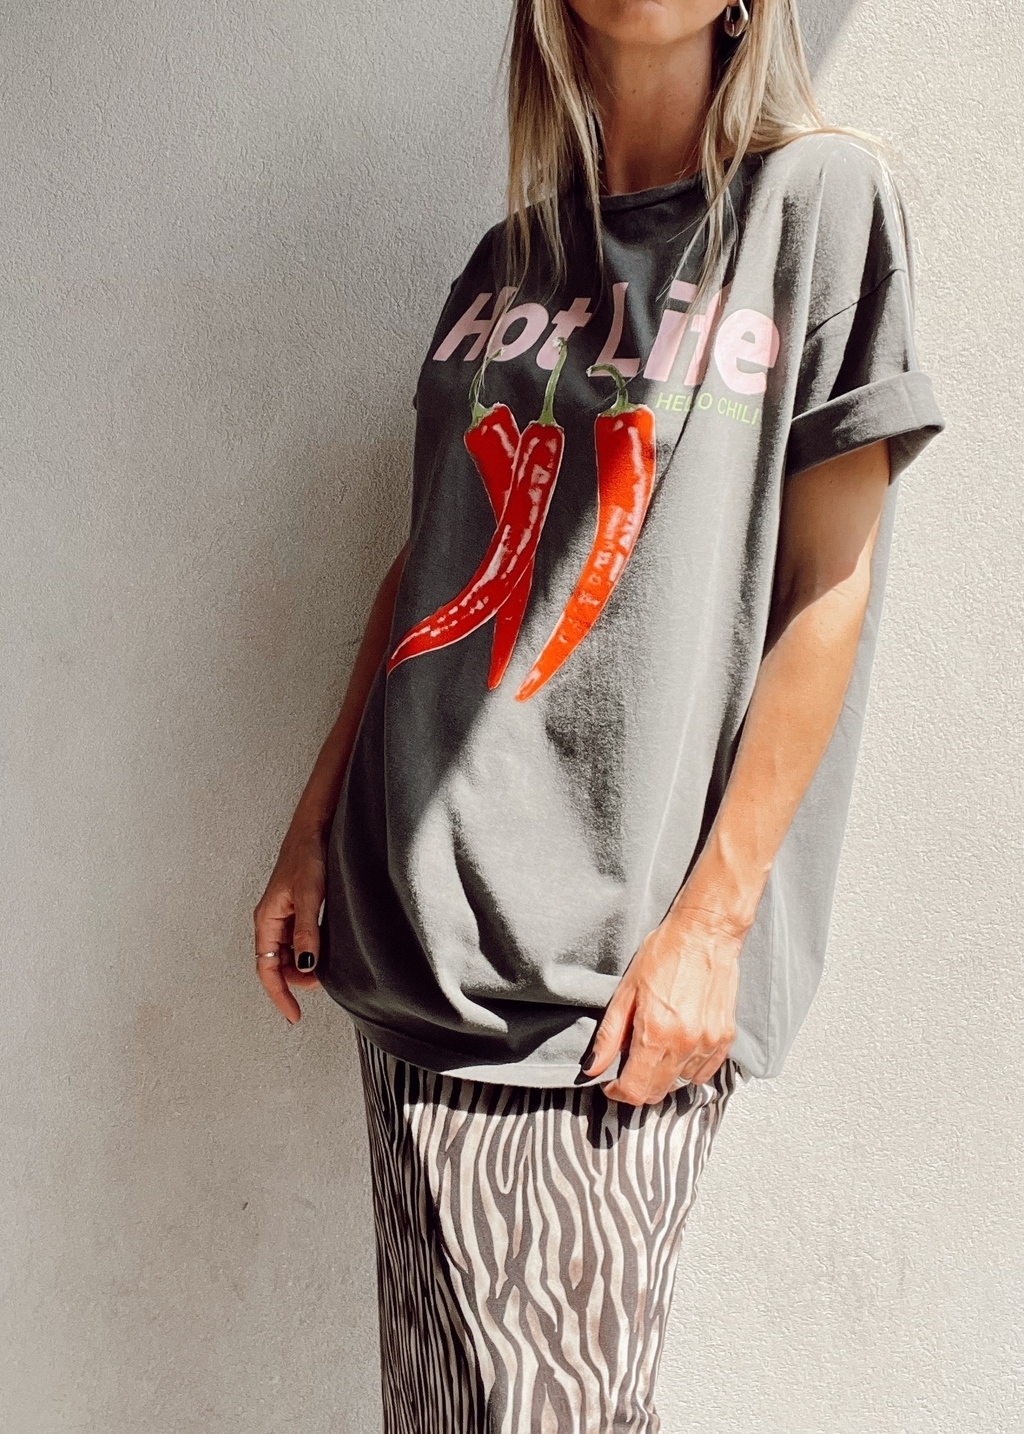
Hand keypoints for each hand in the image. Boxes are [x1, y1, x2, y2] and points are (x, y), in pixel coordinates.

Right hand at [253, 824, 325, 1023]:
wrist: (315, 826)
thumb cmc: (308, 854)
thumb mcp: (309, 894)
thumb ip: (307, 931)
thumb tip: (306, 967)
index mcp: (266, 919)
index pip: (266, 969)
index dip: (279, 995)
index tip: (294, 1015)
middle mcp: (271, 920)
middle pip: (278, 964)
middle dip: (297, 980)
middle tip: (324, 983)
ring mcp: (284, 914)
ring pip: (290, 953)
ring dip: (305, 965)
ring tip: (328, 968)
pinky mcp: (297, 908)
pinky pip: (300, 939)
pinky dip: (311, 950)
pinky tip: (327, 950)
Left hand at [584, 909, 741, 1104]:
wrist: (704, 934)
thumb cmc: (664, 954)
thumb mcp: (626, 991)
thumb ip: (609, 1035)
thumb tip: (593, 1068)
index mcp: (656, 1033)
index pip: (635, 1089)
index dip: (618, 1092)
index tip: (612, 1083)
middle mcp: (684, 1043)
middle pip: (657, 1092)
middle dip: (638, 1086)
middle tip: (629, 1067)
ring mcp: (708, 1043)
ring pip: (681, 1084)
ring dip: (664, 1077)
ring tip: (655, 1051)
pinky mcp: (725, 1038)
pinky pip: (704, 1072)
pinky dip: (688, 1069)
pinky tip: (678, 1048)